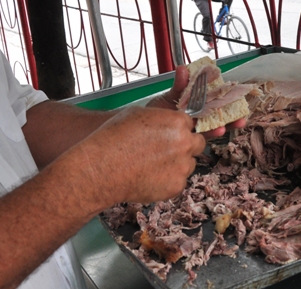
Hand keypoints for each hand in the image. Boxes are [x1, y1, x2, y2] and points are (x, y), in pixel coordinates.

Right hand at [69, 106, 205, 207]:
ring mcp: (182, 166)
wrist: (102, 168)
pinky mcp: (177, 186)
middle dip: (185, 146)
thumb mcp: (138, 114)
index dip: (179, 130)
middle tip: (167, 151)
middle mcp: (185, 143)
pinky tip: (150, 178)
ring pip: (189, 164)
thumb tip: (168, 122)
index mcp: (177, 122)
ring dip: (177, 164)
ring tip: (153, 166)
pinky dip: (168, 181)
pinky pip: (178, 181)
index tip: (169, 136)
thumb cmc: (114, 138)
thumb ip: (161, 117)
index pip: (189, 124)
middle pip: (197, 143)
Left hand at [147, 66, 243, 138]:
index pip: (215, 99)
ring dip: (222, 128)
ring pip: (213, 128)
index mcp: (196, 103)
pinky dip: (210, 134)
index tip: (239, 96)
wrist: (141, 126)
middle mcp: (198, 116)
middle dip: (231, 118)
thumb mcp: (167, 96)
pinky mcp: (189, 138)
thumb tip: (183, 69)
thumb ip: (178, 86)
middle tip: (241, 118)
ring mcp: (194, 128)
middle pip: (219, 116)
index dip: (228, 98)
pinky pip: (202, 137)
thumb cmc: (155, 111)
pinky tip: (216, 131)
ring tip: (226, 127)